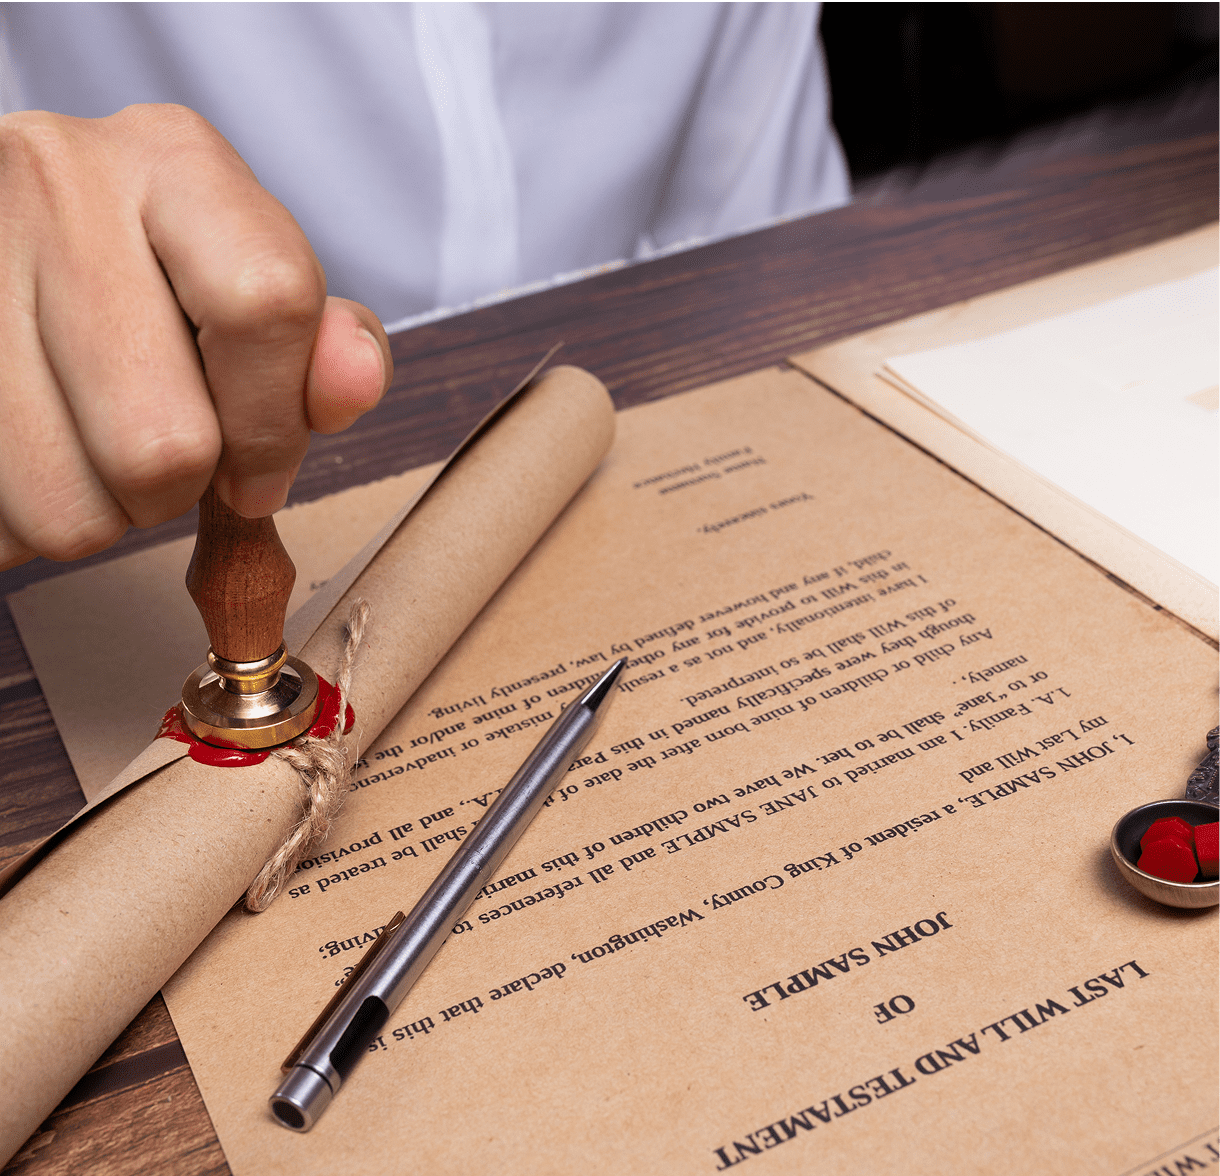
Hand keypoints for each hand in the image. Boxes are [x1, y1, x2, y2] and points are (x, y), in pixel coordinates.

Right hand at [0, 104, 391, 569]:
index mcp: (176, 161)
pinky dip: (29, 517)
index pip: (266, 304)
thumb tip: (355, 381)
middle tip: (164, 455)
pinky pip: (0, 521)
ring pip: (69, 506)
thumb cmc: (160, 282)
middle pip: (162, 443)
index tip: (260, 477)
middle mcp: (58, 184)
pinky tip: (40, 449)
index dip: (275, 427)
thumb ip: (324, 349)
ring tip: (93, 445)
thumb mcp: (256, 288)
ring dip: (102, 512)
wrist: (12, 237)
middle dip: (181, 489)